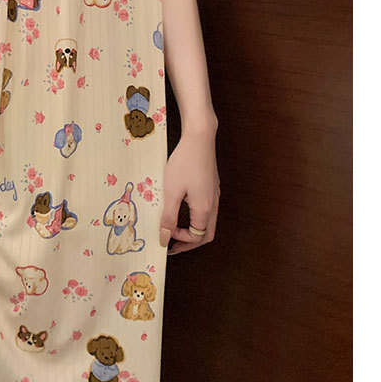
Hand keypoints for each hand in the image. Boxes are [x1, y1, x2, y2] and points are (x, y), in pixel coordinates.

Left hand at [159, 125, 219, 254]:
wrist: (199, 137)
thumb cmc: (185, 162)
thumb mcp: (171, 192)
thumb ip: (168, 217)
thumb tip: (165, 238)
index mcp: (205, 209)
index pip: (197, 236)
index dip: (181, 240)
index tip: (166, 233)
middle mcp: (214, 204)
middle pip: (207, 233)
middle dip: (190, 242)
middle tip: (174, 244)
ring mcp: (215, 195)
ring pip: (208, 222)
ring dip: (194, 230)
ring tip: (177, 229)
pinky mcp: (212, 187)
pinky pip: (207, 210)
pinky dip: (196, 217)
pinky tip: (183, 209)